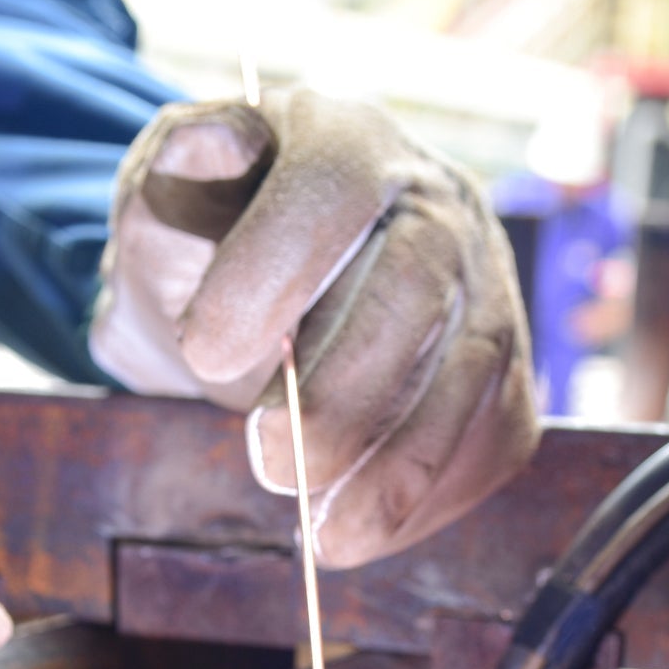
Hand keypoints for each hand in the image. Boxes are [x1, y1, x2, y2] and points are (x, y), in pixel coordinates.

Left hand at [90, 88, 538, 567]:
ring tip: (316, 528)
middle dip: (339, 397)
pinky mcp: (506, 372)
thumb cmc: (203, 245)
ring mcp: (487, 286)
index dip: (272, 271)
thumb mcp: (163, 196)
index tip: (201, 349)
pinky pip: (493, 440)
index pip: (332, 188)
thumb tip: (216, 139)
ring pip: (468, 380)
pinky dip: (429, 502)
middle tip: (265, 459)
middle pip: (415, 295)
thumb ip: (175, 168)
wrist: (248, 300)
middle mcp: (438, 202)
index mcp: (347, 136)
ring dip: (391, 471)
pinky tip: (359, 532)